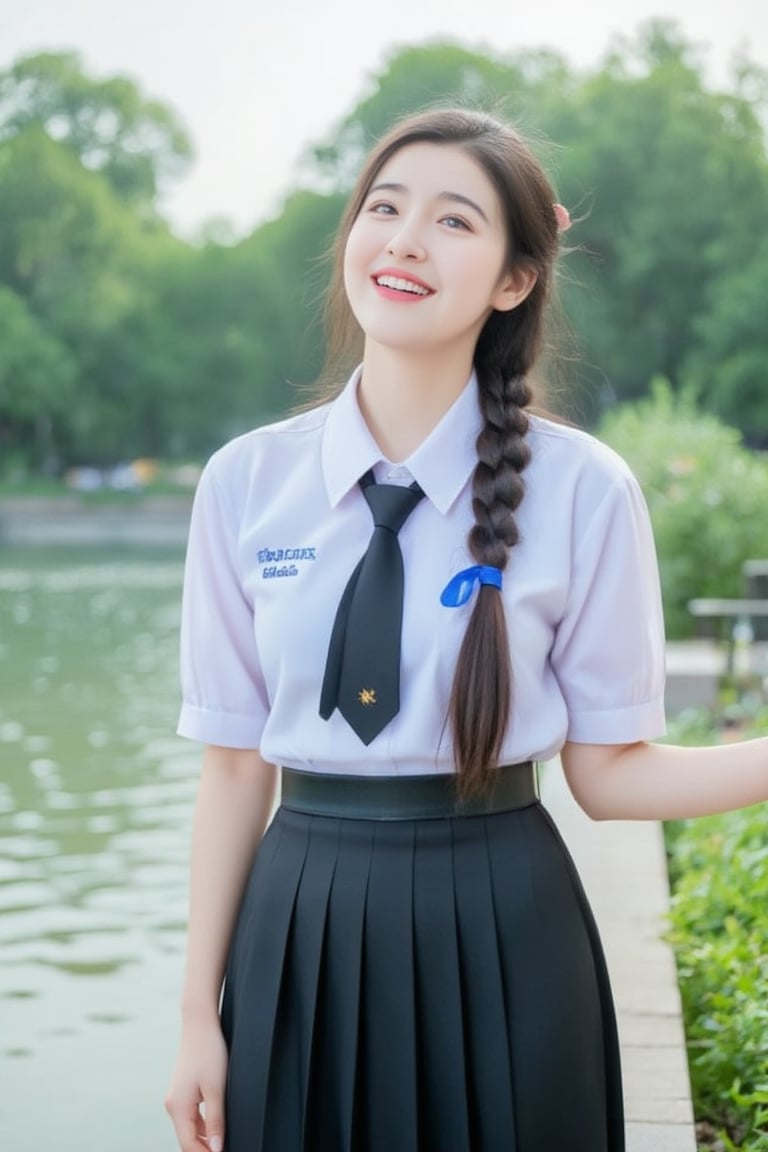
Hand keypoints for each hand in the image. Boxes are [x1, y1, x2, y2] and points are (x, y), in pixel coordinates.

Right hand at [165, 1016, 227, 1151]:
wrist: (200, 1024)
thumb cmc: (209, 1052)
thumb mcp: (217, 1088)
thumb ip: (216, 1120)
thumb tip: (216, 1149)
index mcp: (178, 1107)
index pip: (189, 1145)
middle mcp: (173, 1105)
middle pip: (188, 1139)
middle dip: (205, 1149)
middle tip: (226, 1150)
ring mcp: (176, 1098)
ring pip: (190, 1129)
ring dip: (205, 1139)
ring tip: (224, 1143)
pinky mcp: (182, 1092)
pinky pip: (192, 1117)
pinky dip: (203, 1126)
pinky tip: (217, 1127)